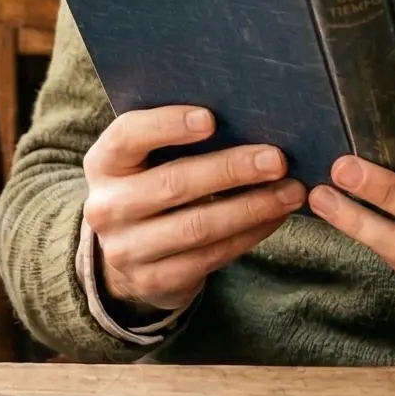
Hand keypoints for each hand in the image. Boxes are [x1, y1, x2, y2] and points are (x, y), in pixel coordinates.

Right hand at [81, 105, 302, 315]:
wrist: (128, 253)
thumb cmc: (151, 184)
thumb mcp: (147, 159)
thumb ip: (178, 138)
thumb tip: (247, 114)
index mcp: (103, 163)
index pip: (128, 136)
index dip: (167, 125)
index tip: (211, 118)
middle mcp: (107, 207)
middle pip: (174, 184)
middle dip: (231, 170)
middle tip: (277, 159)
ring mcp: (127, 250)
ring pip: (198, 226)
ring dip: (252, 207)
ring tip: (291, 191)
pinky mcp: (155, 280)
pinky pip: (211, 256)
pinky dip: (250, 234)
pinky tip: (276, 217)